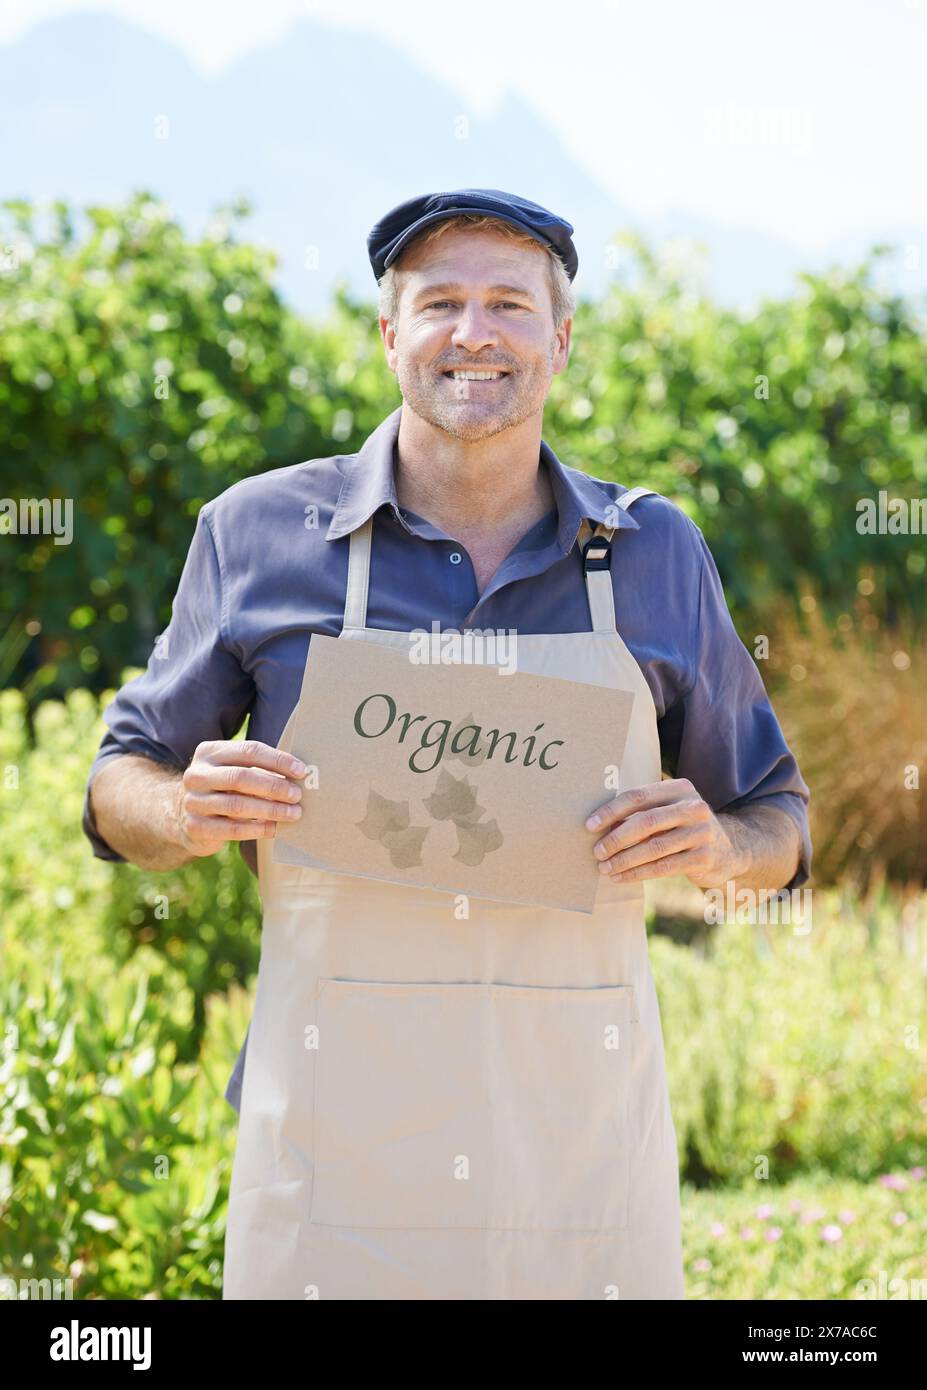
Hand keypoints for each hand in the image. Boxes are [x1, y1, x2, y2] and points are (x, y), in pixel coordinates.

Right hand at [175, 739, 307, 857]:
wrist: (181, 814)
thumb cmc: (222, 787)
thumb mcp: (233, 769)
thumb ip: (258, 767)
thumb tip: (299, 773)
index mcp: (209, 752)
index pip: (249, 750)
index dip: (277, 760)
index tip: (301, 771)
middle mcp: (197, 774)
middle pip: (241, 777)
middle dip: (274, 786)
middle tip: (297, 795)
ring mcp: (193, 801)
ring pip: (237, 805)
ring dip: (271, 809)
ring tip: (293, 813)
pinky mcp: (195, 826)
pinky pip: (232, 829)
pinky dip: (257, 828)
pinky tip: (274, 828)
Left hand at [584, 778, 740, 887]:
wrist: (728, 851)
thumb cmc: (682, 829)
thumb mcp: (667, 813)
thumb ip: (640, 814)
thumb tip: (598, 826)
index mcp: (680, 788)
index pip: (639, 796)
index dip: (611, 811)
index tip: (589, 825)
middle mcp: (694, 807)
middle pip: (646, 822)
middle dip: (616, 838)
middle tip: (597, 851)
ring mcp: (702, 833)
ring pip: (653, 848)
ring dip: (624, 860)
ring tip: (604, 868)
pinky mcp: (704, 858)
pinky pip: (663, 867)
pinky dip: (637, 874)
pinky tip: (621, 878)